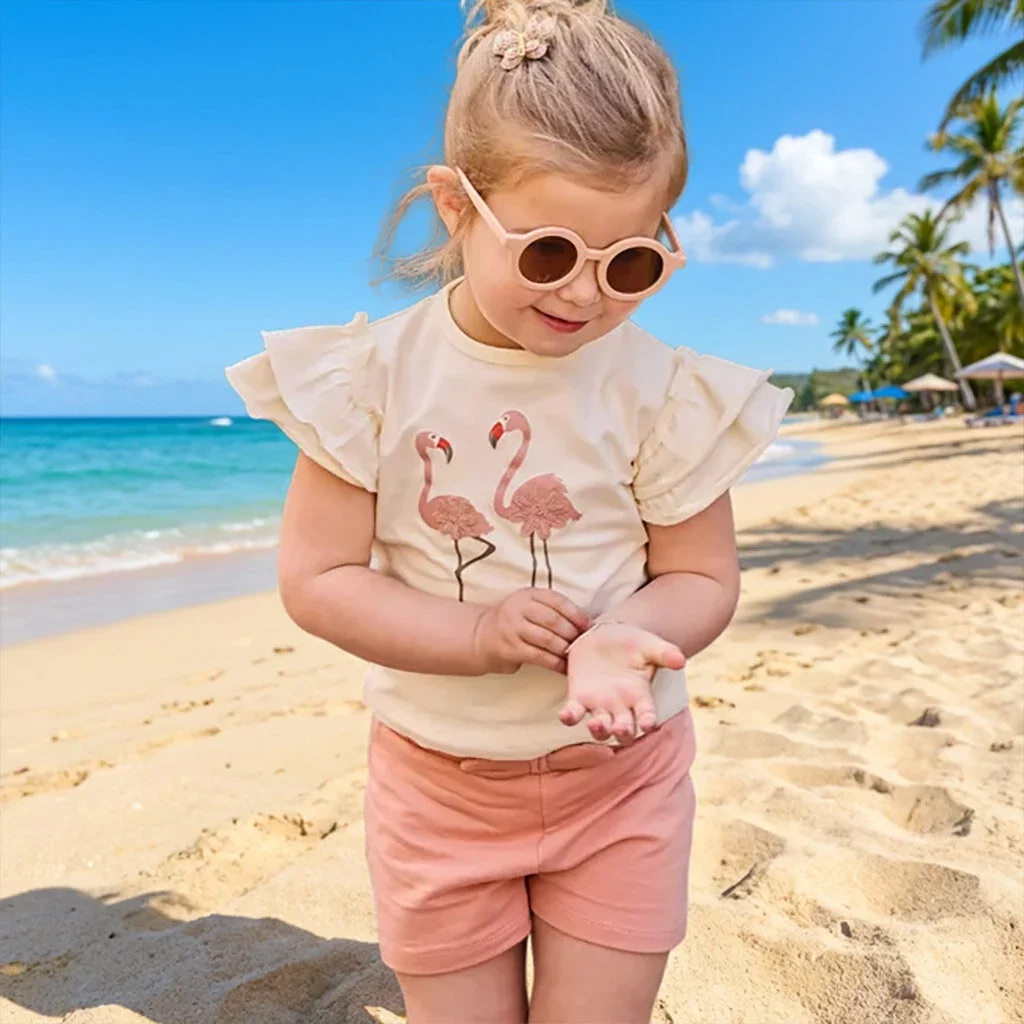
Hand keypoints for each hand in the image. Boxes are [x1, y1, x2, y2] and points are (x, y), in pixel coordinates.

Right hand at [473, 589, 589, 674]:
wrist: (483, 635)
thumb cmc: (516, 621)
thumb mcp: (530, 606)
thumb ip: (553, 610)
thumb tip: (586, 624)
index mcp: (528, 594)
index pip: (557, 600)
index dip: (576, 613)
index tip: (589, 625)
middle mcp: (518, 608)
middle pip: (553, 620)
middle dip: (572, 633)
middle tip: (584, 643)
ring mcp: (512, 629)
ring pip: (547, 639)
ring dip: (565, 649)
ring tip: (575, 655)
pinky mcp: (510, 649)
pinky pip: (539, 657)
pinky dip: (556, 663)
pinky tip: (565, 668)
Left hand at [560, 622, 685, 743]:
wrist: (605, 634)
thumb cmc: (632, 643)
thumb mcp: (649, 645)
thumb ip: (665, 653)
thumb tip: (681, 660)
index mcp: (640, 696)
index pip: (647, 715)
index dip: (648, 721)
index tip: (648, 724)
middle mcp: (620, 706)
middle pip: (624, 730)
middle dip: (622, 732)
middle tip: (620, 729)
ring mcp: (598, 704)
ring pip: (599, 728)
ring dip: (598, 730)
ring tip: (595, 723)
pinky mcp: (578, 697)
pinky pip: (573, 713)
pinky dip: (569, 717)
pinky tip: (566, 715)